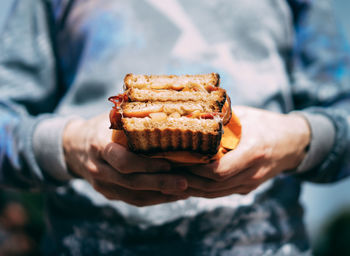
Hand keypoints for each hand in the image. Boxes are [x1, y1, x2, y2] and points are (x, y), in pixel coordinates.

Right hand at [63, 113, 187, 205]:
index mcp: (100, 146)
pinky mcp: (108, 193)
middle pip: (132, 182)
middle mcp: (99, 169)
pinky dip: (154, 199)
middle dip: (160, 183)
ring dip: (161, 195)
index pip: (123, 161)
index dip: (147, 165)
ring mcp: (102, 184)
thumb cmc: (100, 129)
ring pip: (134, 196)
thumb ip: (130, 120)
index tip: (170, 163)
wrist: (73, 147)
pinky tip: (172, 195)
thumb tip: (165, 110)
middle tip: (186, 182)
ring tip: (185, 191)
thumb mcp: (109, 119)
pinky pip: (133, 200)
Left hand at [177, 106, 310, 197]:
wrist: (293, 143)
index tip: (176, 160)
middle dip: (188, 180)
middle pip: (214, 186)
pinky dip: (202, 189)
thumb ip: (222, 119)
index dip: (196, 169)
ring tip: (171, 178)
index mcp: (254, 151)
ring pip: (215, 194)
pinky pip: (221, 193)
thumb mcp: (246, 116)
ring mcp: (250, 183)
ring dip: (192, 188)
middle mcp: (252, 172)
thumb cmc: (267, 124)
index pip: (220, 170)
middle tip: (166, 171)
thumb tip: (192, 115)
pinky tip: (187, 182)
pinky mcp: (247, 188)